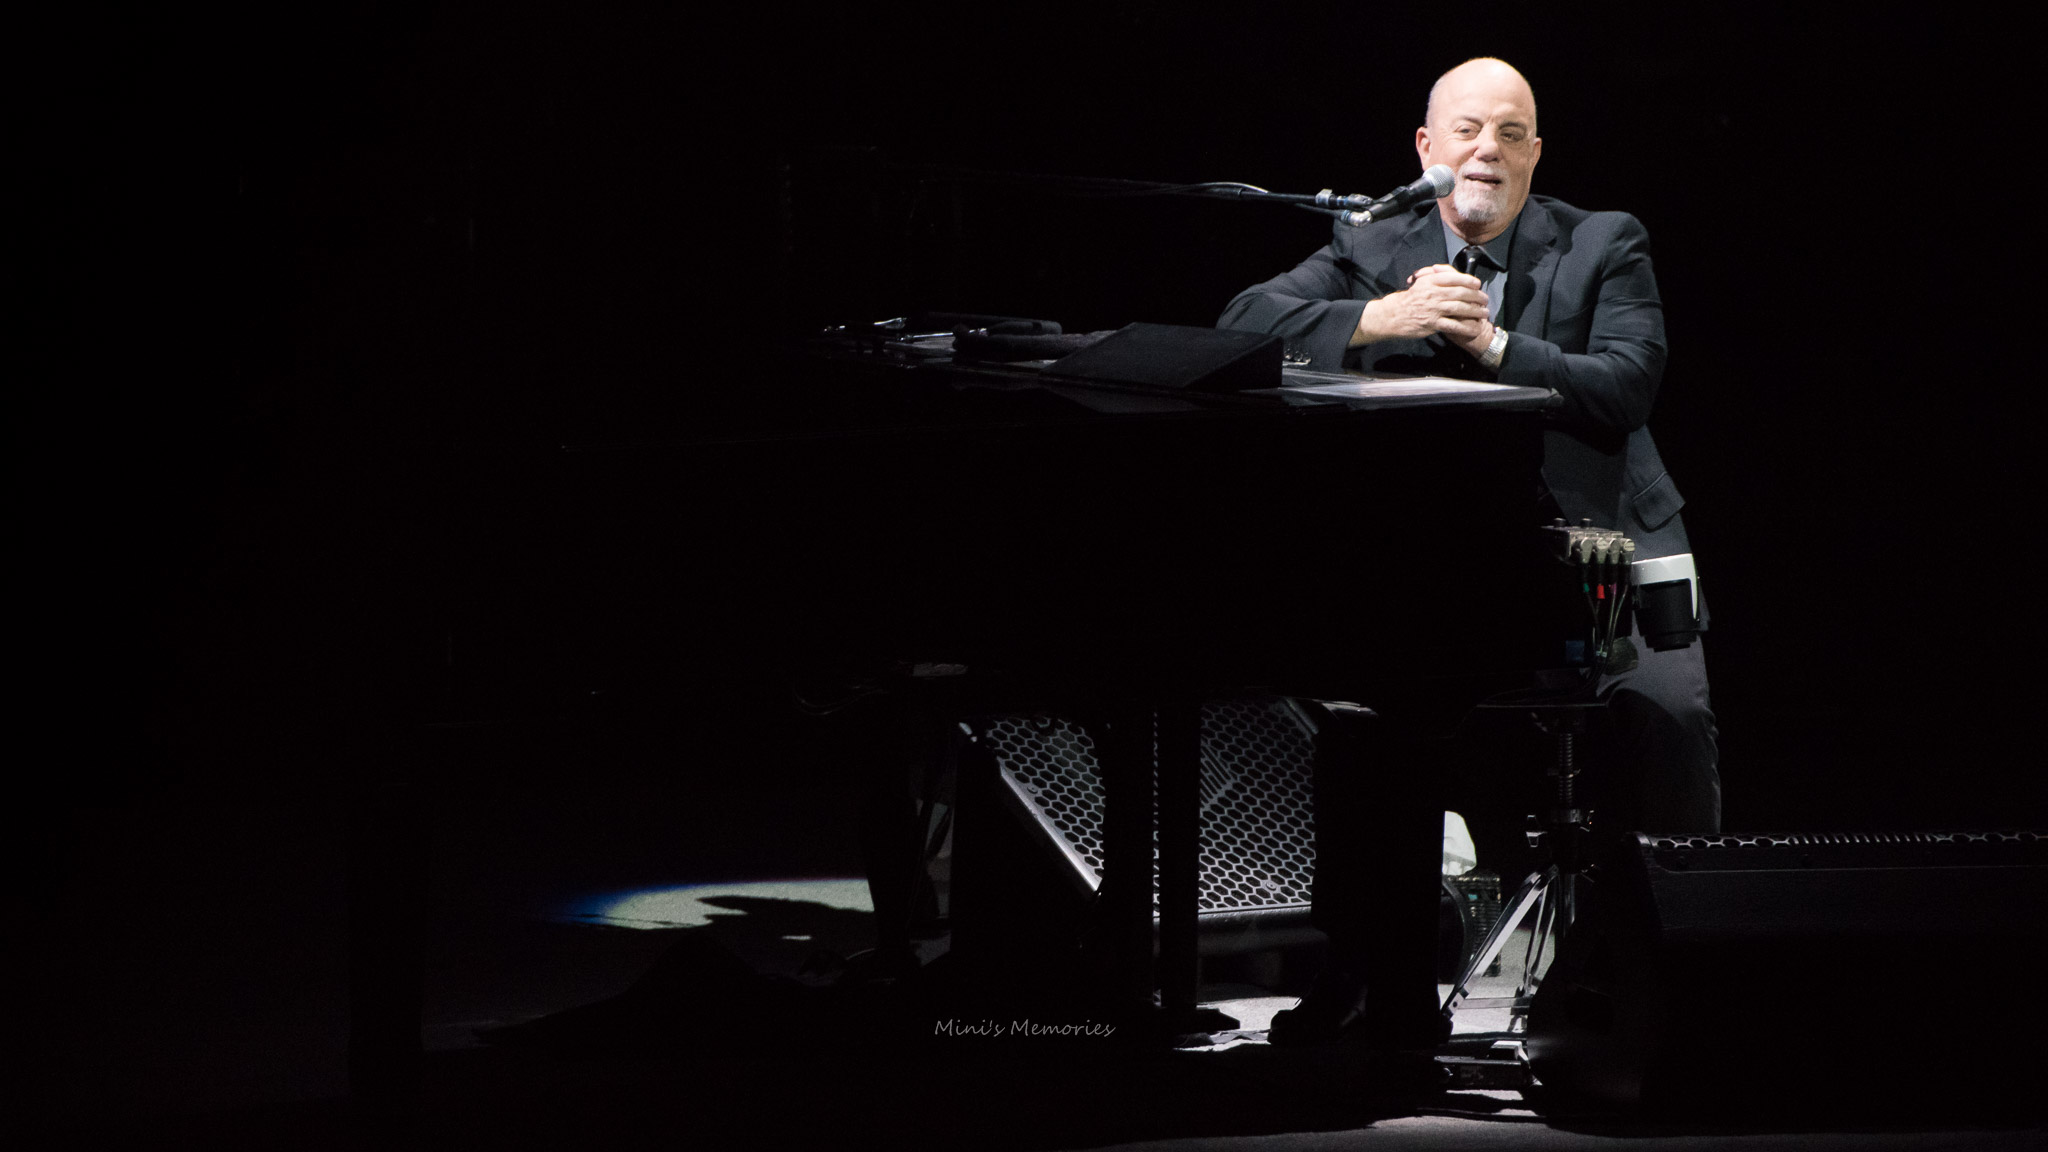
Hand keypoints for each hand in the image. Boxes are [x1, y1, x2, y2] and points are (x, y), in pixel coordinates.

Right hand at [1349, 264, 1489, 346]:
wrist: (1391, 316)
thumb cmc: (1407, 299)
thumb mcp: (1419, 282)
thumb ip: (1434, 276)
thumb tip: (1449, 272)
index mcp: (1431, 281)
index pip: (1455, 278)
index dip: (1469, 281)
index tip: (1478, 285)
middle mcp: (1434, 293)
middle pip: (1461, 293)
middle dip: (1476, 297)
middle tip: (1485, 300)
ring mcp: (1434, 309)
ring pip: (1460, 308)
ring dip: (1475, 311)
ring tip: (1484, 314)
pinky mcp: (1433, 323)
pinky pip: (1454, 325)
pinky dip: (1466, 327)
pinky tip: (1475, 329)